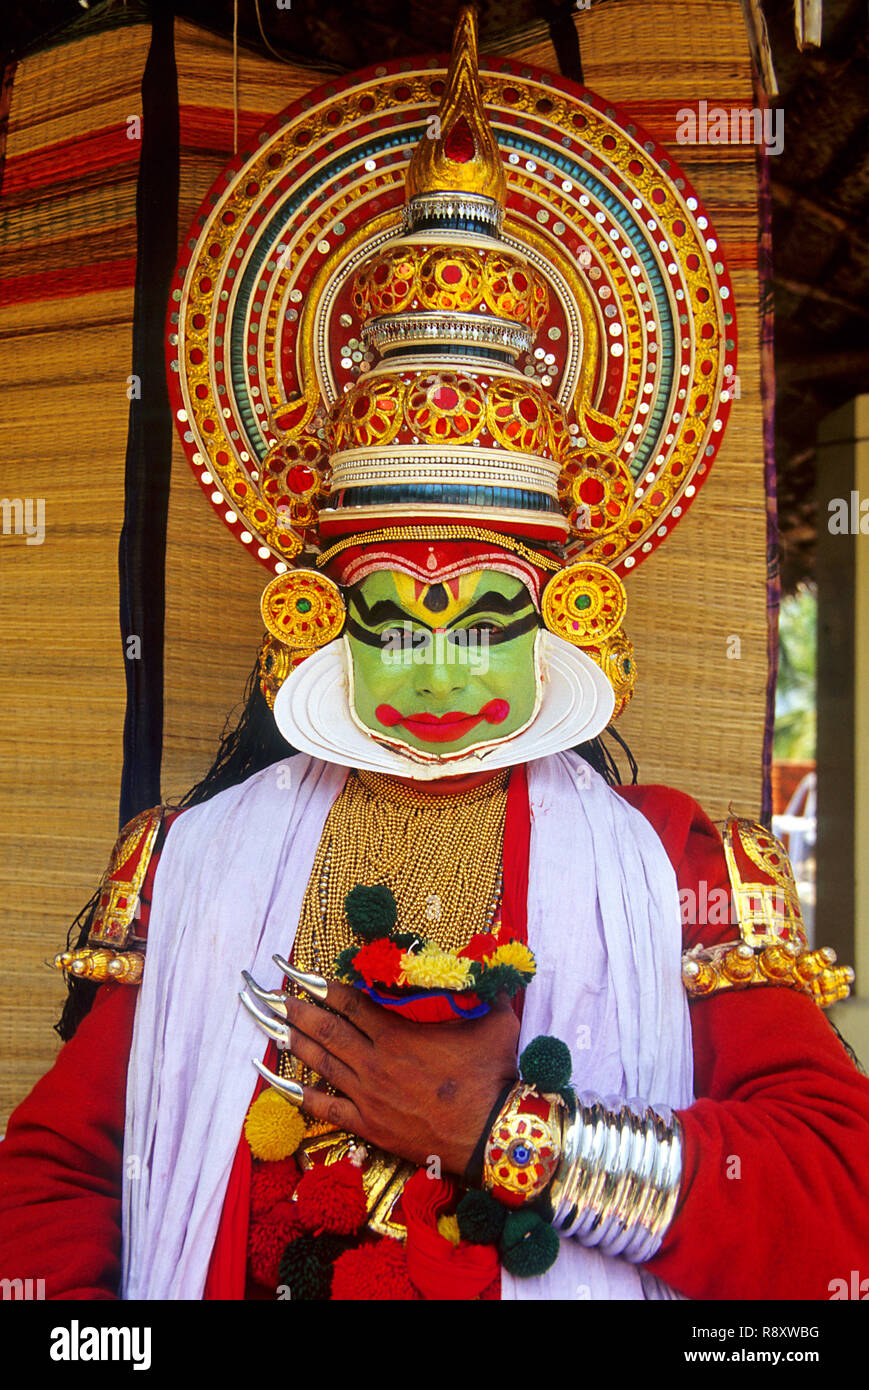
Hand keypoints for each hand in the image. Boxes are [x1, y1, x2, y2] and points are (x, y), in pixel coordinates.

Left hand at [270, 981, 518, 1176]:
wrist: (490, 1134)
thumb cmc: (493, 1076)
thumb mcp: (496, 1024)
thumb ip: (489, 992)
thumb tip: (496, 967)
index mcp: (399, 1033)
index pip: (350, 1002)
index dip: (323, 986)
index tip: (301, 974)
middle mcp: (376, 1060)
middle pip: (327, 1028)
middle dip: (298, 1008)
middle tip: (275, 994)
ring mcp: (368, 1095)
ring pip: (322, 1062)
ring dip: (295, 1042)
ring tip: (273, 1025)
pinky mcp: (369, 1125)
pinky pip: (326, 1108)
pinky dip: (299, 1094)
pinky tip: (279, 1083)